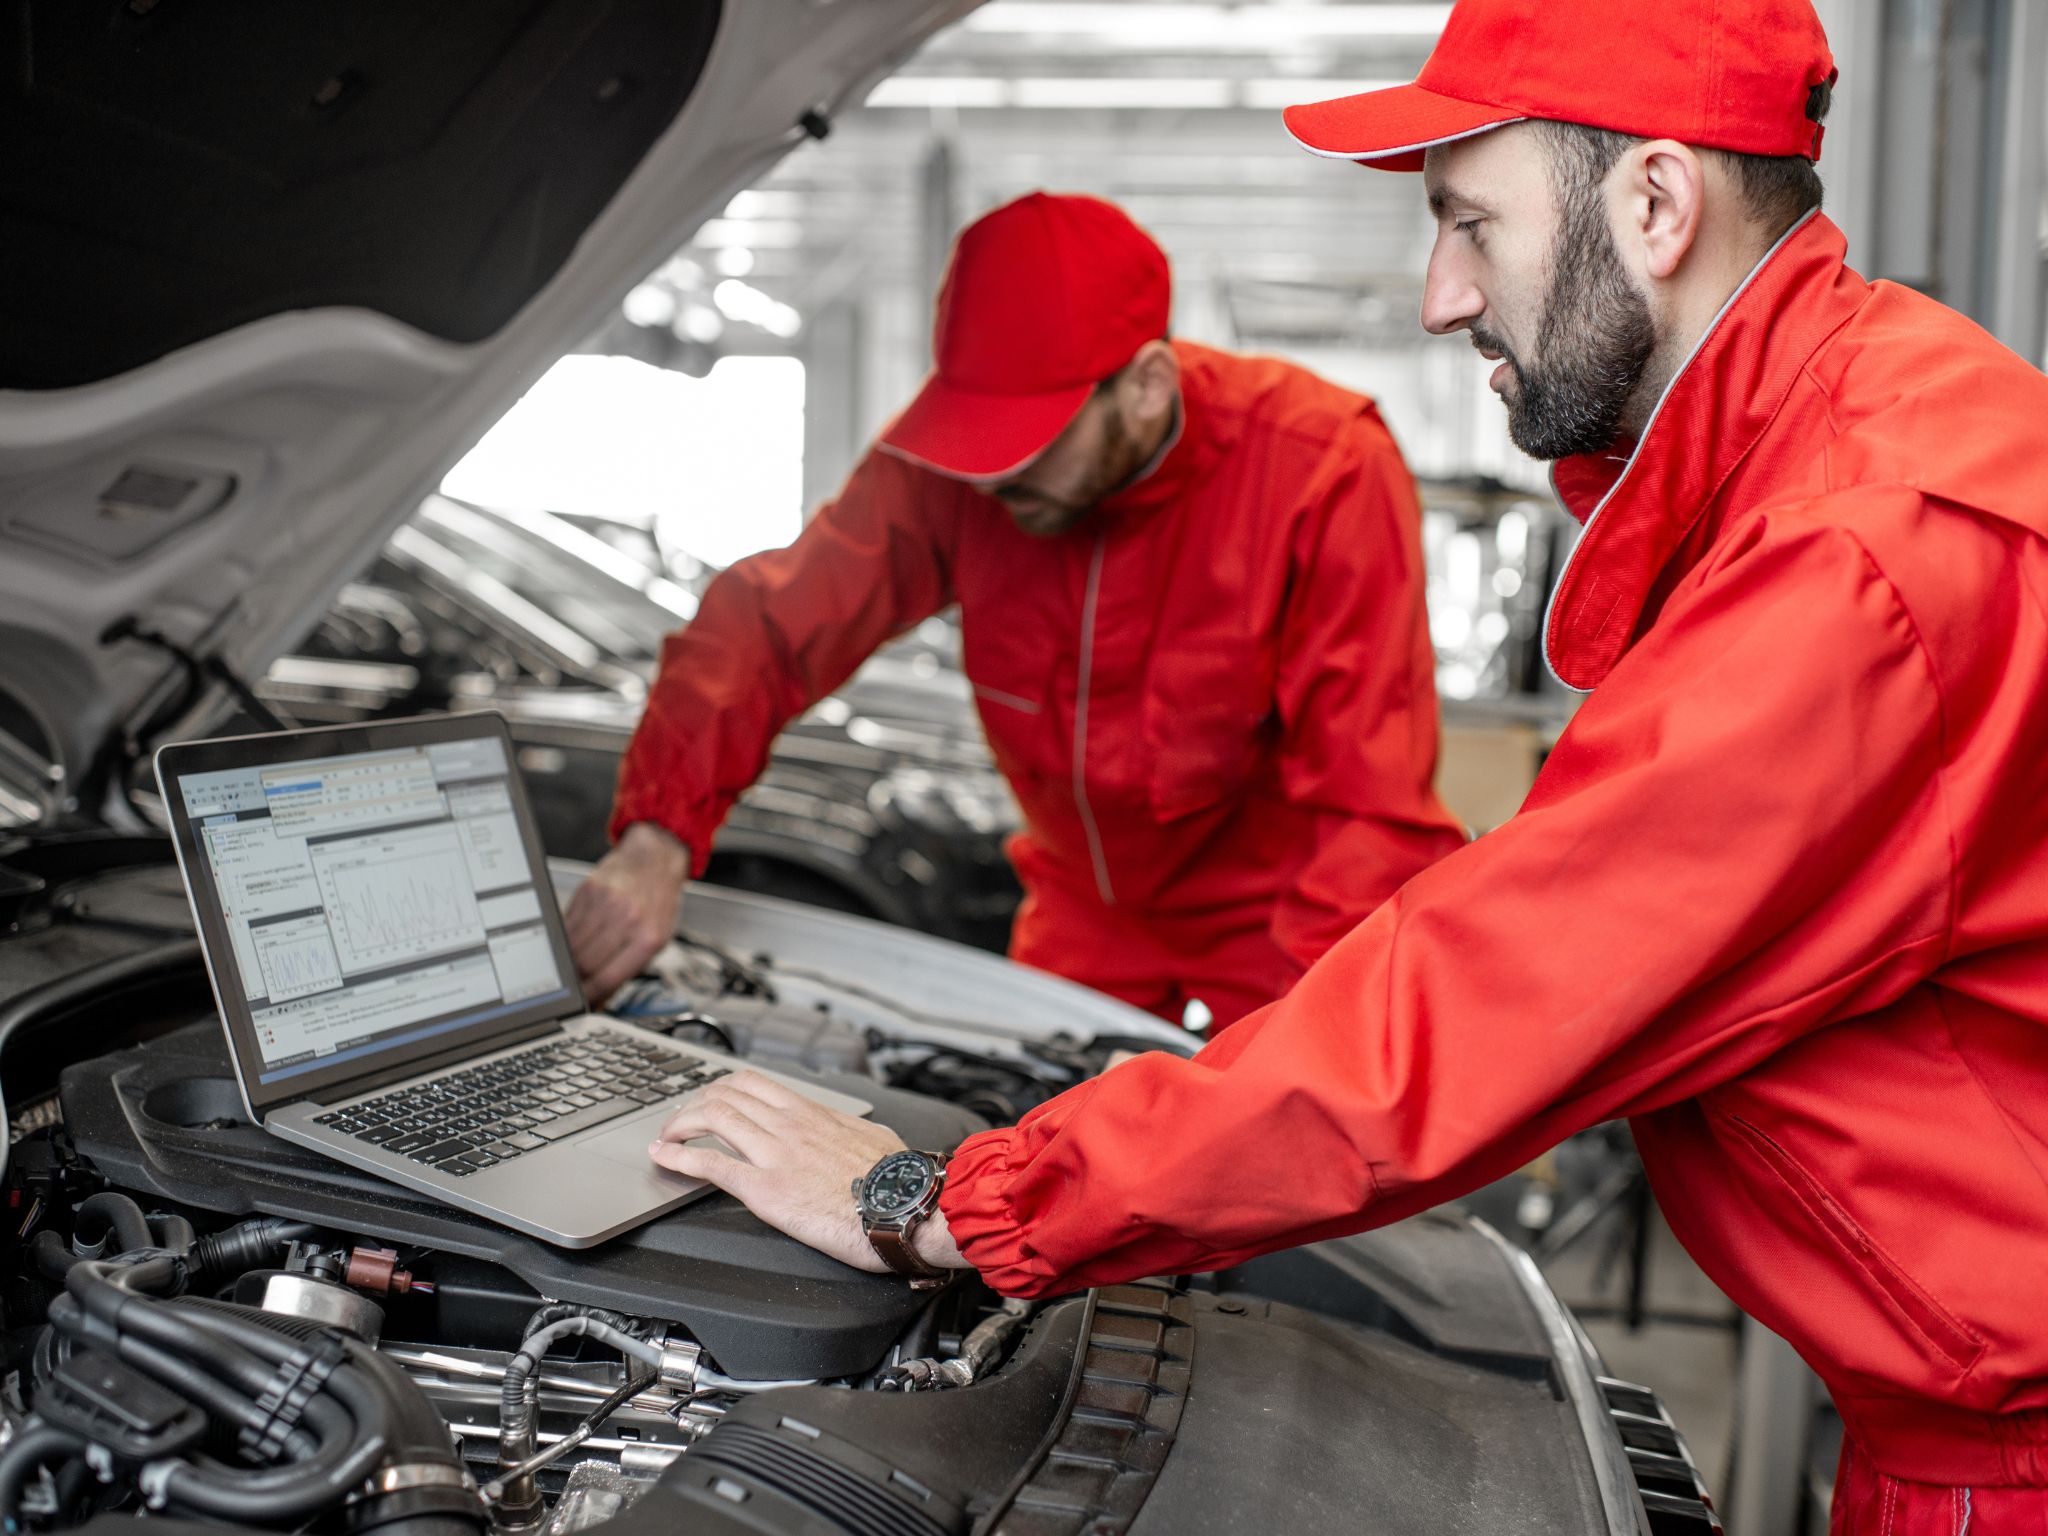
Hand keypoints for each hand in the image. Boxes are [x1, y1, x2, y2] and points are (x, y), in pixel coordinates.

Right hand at [564, 822, 690, 1004]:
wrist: (655, 859)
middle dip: (577, 983)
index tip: (582, 1006)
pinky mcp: (588, 892)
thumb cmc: (659, 901)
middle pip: (585, 966)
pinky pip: (567, 926)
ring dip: (568, 964)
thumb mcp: (658, 939)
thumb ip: (630, 968)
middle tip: (574, 990)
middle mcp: (627, 920)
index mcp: (648, 938)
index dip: (590, 998)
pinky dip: (565, 942)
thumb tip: (602, 998)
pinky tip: (570, 946)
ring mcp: (605, 904)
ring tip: (571, 970)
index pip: (608, 979)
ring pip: (572, 948)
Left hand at [648, 1072, 968, 1274]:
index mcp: (814, 1113)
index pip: (754, 1082)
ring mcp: (776, 1154)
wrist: (906, 1207)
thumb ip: (849, 1131)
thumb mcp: (873, 1138)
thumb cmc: (897, 1180)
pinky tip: (665, 1158)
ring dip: (680, 1125)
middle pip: (725, 1094)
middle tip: (679, 1122)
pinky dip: (679, 1157)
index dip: (721, 1087)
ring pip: (713, 1117)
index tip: (709, 1098)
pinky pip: (712, 1163)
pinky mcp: (767, 1189)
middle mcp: (790, 1125)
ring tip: (667, 1137)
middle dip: (692, 1104)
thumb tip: (849, 1132)